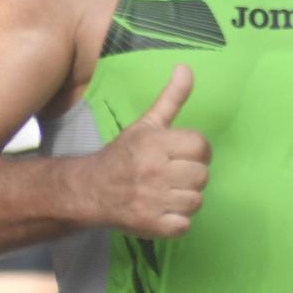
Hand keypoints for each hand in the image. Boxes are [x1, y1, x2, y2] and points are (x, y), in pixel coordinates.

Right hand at [98, 66, 209, 239]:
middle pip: (201, 175)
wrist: (90, 190)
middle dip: (190, 175)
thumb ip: (171, 98)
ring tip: (168, 193)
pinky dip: (177, 221)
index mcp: (156, 143)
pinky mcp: (151, 225)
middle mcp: (155, 171)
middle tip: (174, 175)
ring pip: (195, 201)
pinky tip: (164, 210)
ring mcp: (153, 200)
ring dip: (185, 199)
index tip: (183, 155)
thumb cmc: (123, 155)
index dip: (197, 151)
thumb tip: (186, 67)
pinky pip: (184, 225)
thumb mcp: (146, 124)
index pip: (201, 146)